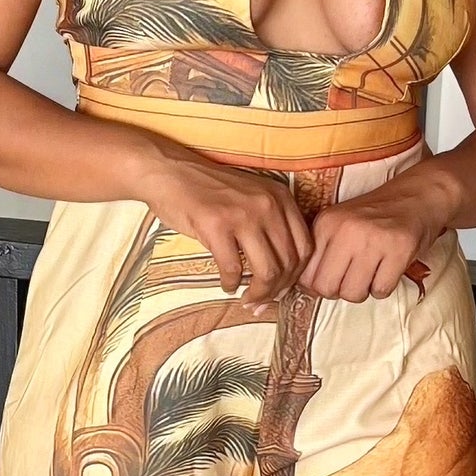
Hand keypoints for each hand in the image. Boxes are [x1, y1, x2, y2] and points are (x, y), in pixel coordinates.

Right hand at [137, 145, 314, 307]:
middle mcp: (268, 204)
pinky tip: (226, 285)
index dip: (296, 276)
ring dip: (257, 294)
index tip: (281, 289)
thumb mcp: (253, 197)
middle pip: (288, 263)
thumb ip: (272, 224)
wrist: (170, 173)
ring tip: (246, 299)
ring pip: (267, 271)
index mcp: (281, 197)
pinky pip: (233, 268)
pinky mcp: (216, 225)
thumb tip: (283, 273)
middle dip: (276, 291)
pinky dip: (230, 284)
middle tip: (261, 301)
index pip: (305, 247)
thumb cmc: (210, 190)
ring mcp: (243, 214)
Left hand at [298, 162, 459, 302]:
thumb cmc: (375, 217)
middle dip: (340, 291)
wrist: (417, 197)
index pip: (307, 276)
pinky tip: (388, 269)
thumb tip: (308, 290)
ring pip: (353, 294)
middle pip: (326, 288)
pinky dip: (384, 287)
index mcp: (326, 223)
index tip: (334, 278)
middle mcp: (346, 229)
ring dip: (364, 291)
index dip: (320, 285)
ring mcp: (373, 239)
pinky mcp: (399, 250)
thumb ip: (322, 252)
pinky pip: (381, 291)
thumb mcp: (340, 224)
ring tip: (372, 272)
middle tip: (353, 278)